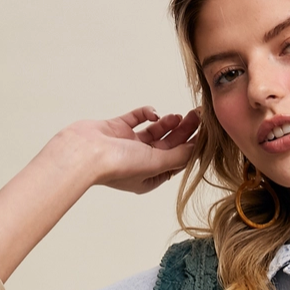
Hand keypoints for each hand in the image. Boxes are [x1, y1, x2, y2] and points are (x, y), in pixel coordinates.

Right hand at [68, 106, 199, 194]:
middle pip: (168, 145)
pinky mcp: (117, 129)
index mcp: (149, 176)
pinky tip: (154, 112)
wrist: (84, 153)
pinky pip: (136, 119)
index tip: (205, 133)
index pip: (176, 161)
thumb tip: (194, 150)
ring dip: (168, 123)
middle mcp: (139, 162)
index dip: (191, 147)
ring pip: (154, 131)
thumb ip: (176, 156)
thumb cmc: (117, 165)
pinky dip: (146, 114)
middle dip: (183, 131)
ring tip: (180, 115)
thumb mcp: (155, 163)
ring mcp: (128, 145)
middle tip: (197, 116)